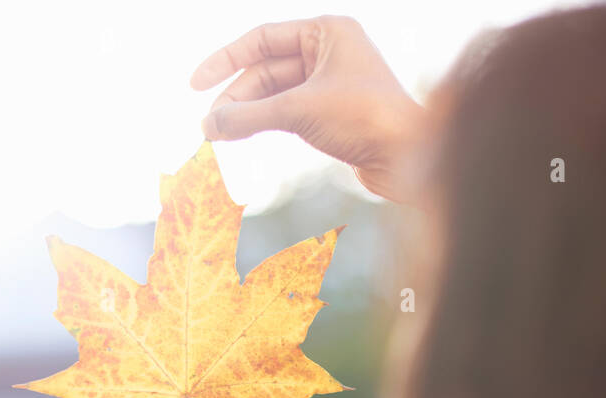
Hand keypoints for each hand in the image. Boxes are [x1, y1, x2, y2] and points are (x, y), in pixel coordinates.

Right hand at [190, 16, 427, 202]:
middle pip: (267, 70)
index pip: (262, 39)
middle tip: (209, 126)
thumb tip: (207, 127)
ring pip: (276, 94)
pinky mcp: (334, 114)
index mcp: (326, 32)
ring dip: (247, 113)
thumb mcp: (299, 111)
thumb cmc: (365, 120)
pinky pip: (289, 113)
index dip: (224, 61)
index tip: (196, 84)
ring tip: (218, 136)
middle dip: (236, 97)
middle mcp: (330, 52)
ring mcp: (332, 83)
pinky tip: (243, 136)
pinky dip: (265, 123)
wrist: (410, 157)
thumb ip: (249, 116)